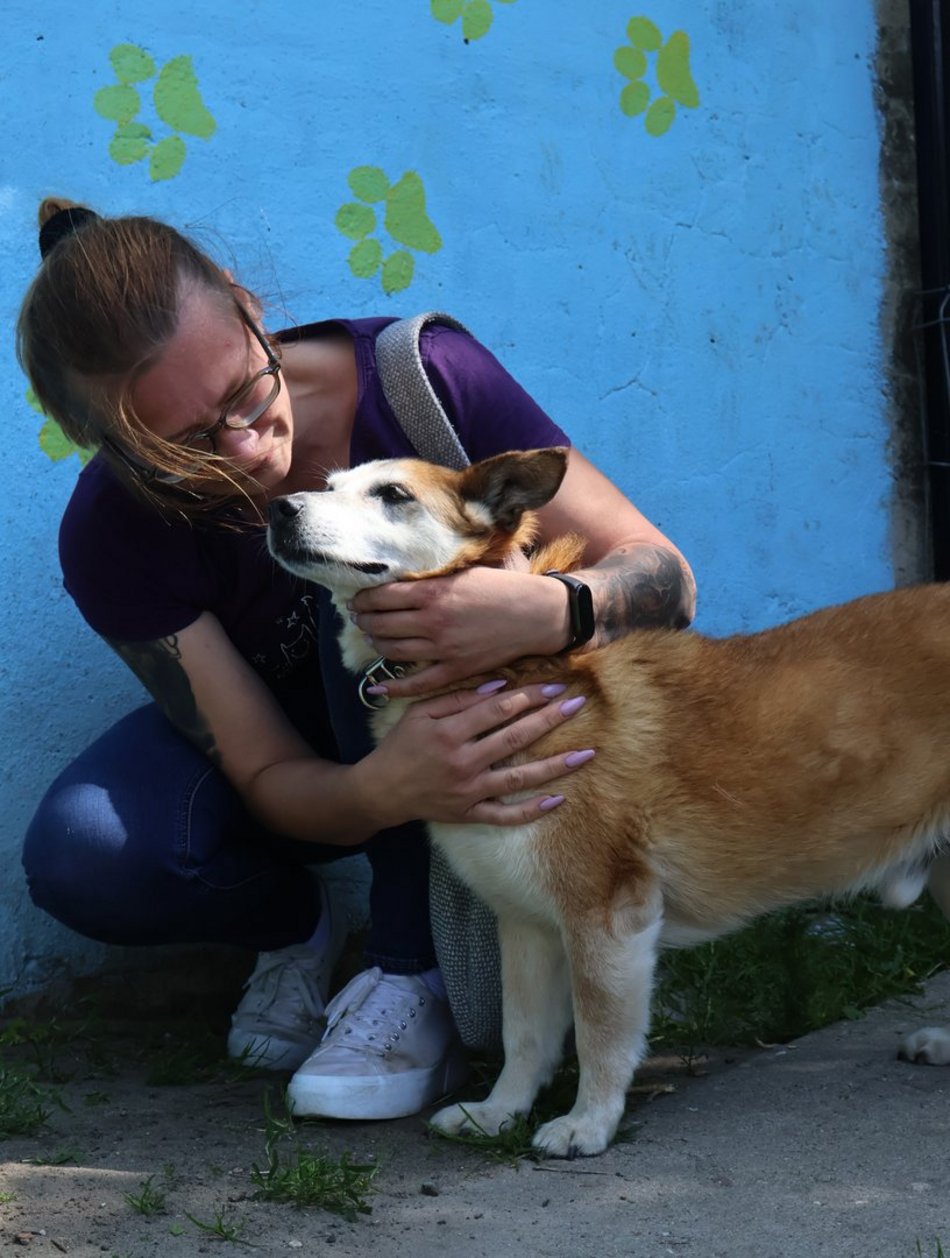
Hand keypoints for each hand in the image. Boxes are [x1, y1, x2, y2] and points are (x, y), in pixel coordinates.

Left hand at [349, 567, 571, 695]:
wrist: (537, 615)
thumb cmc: (504, 587)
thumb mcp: (465, 571)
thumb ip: (433, 576)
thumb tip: (401, 575)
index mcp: (434, 591)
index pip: (382, 596)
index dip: (364, 598)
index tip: (358, 598)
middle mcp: (433, 621)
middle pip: (382, 623)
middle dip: (364, 619)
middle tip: (359, 616)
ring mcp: (443, 649)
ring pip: (393, 650)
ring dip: (376, 643)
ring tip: (373, 636)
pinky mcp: (456, 670)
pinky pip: (417, 683)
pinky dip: (394, 688)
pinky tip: (377, 688)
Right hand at [350, 681, 594, 827]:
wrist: (381, 790)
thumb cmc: (402, 746)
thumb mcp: (419, 713)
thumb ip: (456, 698)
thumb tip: (498, 686)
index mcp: (449, 732)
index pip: (497, 710)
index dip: (527, 696)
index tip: (554, 685)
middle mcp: (462, 762)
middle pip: (514, 739)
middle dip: (549, 720)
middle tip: (578, 705)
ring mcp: (468, 791)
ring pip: (519, 779)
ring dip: (555, 766)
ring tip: (586, 754)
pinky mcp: (469, 814)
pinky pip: (505, 816)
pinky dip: (531, 811)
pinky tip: (558, 800)